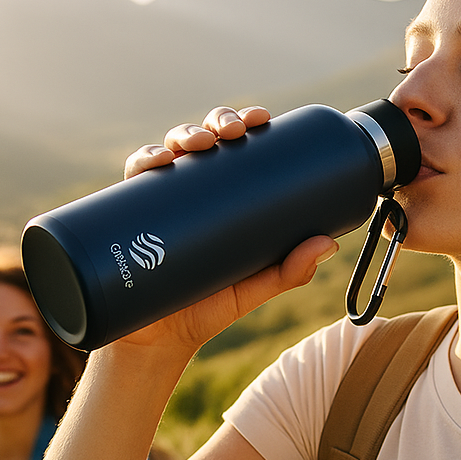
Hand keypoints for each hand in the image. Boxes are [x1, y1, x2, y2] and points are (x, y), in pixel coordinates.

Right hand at [112, 106, 337, 354]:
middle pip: (205, 138)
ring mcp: (162, 200)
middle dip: (217, 123)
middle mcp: (193, 190)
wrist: (163, 340)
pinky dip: (143, 161)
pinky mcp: (131, 216)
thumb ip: (291, 270)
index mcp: (225, 195)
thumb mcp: (258, 285)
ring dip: (183, 134)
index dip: (246, 124)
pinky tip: (156, 161)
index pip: (236, 147)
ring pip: (170, 150)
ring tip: (200, 144)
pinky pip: (133, 179)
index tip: (261, 119)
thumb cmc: (211, 306)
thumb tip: (329, 244)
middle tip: (232, 132)